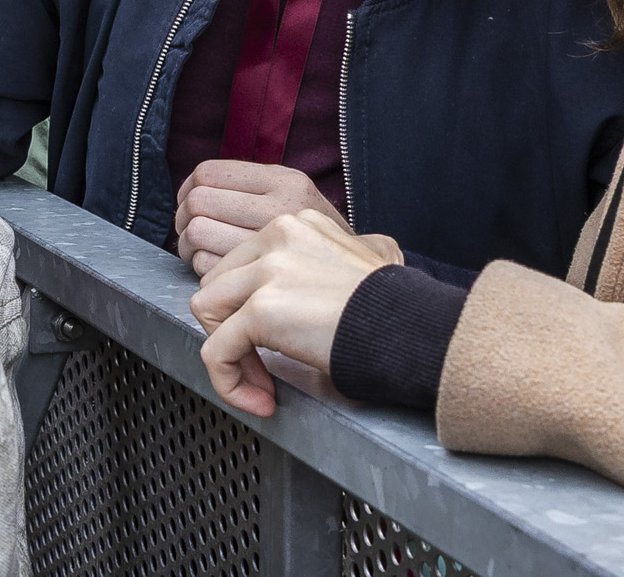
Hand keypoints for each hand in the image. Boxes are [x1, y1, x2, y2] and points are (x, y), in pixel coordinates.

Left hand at [175, 160, 351, 275]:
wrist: (381, 304)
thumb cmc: (341, 262)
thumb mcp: (309, 209)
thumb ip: (265, 196)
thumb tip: (203, 190)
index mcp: (288, 183)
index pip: (208, 173)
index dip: (188, 192)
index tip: (190, 209)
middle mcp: (281, 207)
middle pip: (197, 202)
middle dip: (185, 225)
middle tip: (193, 242)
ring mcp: (273, 245)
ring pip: (197, 234)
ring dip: (192, 253)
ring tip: (207, 262)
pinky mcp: (264, 283)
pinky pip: (208, 270)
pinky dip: (208, 278)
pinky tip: (227, 286)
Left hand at [189, 209, 395, 415]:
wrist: (416, 330)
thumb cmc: (396, 311)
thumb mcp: (360, 263)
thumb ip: (324, 261)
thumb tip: (317, 279)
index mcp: (295, 223)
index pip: (239, 265)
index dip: (245, 311)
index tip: (272, 345)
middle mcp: (277, 235)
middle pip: (218, 286)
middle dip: (232, 332)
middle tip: (265, 369)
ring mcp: (268, 270)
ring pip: (207, 313)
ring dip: (230, 356)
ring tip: (262, 385)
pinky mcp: (263, 309)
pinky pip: (217, 352)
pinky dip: (229, 382)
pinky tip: (261, 400)